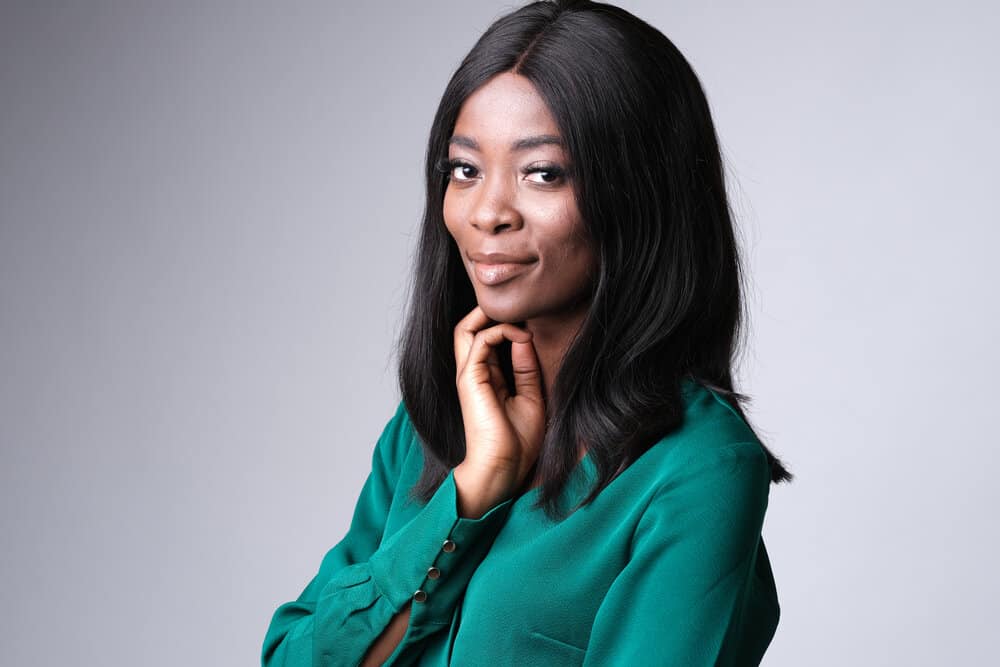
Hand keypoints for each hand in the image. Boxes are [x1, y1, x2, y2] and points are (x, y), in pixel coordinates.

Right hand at [452, 306, 544, 514]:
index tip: (533, 324)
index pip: (486, 339)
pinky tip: (522, 337)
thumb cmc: (517, 442)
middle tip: (517, 309)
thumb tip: (525, 336)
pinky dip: (500, 331)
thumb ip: (526, 368)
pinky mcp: (469, 380)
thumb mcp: (531, 397)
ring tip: (520, 320)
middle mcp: (473, 374)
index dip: (506, 325)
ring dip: (494, 317)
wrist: (504, 468)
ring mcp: (468, 376)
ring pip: (466, 328)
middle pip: (467, 329)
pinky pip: (478, 341)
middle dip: (488, 313)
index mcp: (486, 379)